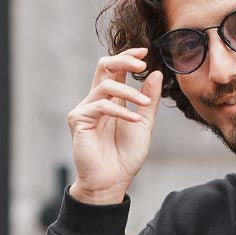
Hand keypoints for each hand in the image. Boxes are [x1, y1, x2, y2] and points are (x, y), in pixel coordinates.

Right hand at [67, 46, 161, 202]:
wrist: (112, 182)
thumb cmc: (125, 156)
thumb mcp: (144, 125)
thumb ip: (148, 101)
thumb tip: (156, 74)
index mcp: (110, 99)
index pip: (115, 68)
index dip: (128, 56)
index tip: (145, 52)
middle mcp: (96, 100)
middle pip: (104, 66)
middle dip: (123, 60)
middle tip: (142, 64)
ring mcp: (85, 109)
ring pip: (106, 85)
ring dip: (129, 92)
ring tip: (144, 104)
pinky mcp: (79, 120)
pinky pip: (101, 106)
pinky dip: (121, 111)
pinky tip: (134, 120)